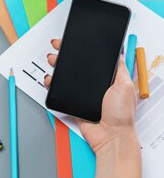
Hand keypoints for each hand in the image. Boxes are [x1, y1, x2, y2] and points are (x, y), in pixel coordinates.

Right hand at [44, 38, 140, 177]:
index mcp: (106, 78)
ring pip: (65, 76)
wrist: (109, 136)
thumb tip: (118, 52)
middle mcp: (93, 85)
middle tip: (57, 49)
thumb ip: (120, 68)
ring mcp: (82, 93)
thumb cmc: (121, 115)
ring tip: (53, 62)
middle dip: (64, 55)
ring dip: (56, 68)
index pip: (91, 59)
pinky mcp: (72, 102)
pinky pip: (59, 90)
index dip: (81, 49)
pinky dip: (52, 84)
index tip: (72, 41)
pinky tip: (51, 80)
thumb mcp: (125, 85)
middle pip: (75, 65)